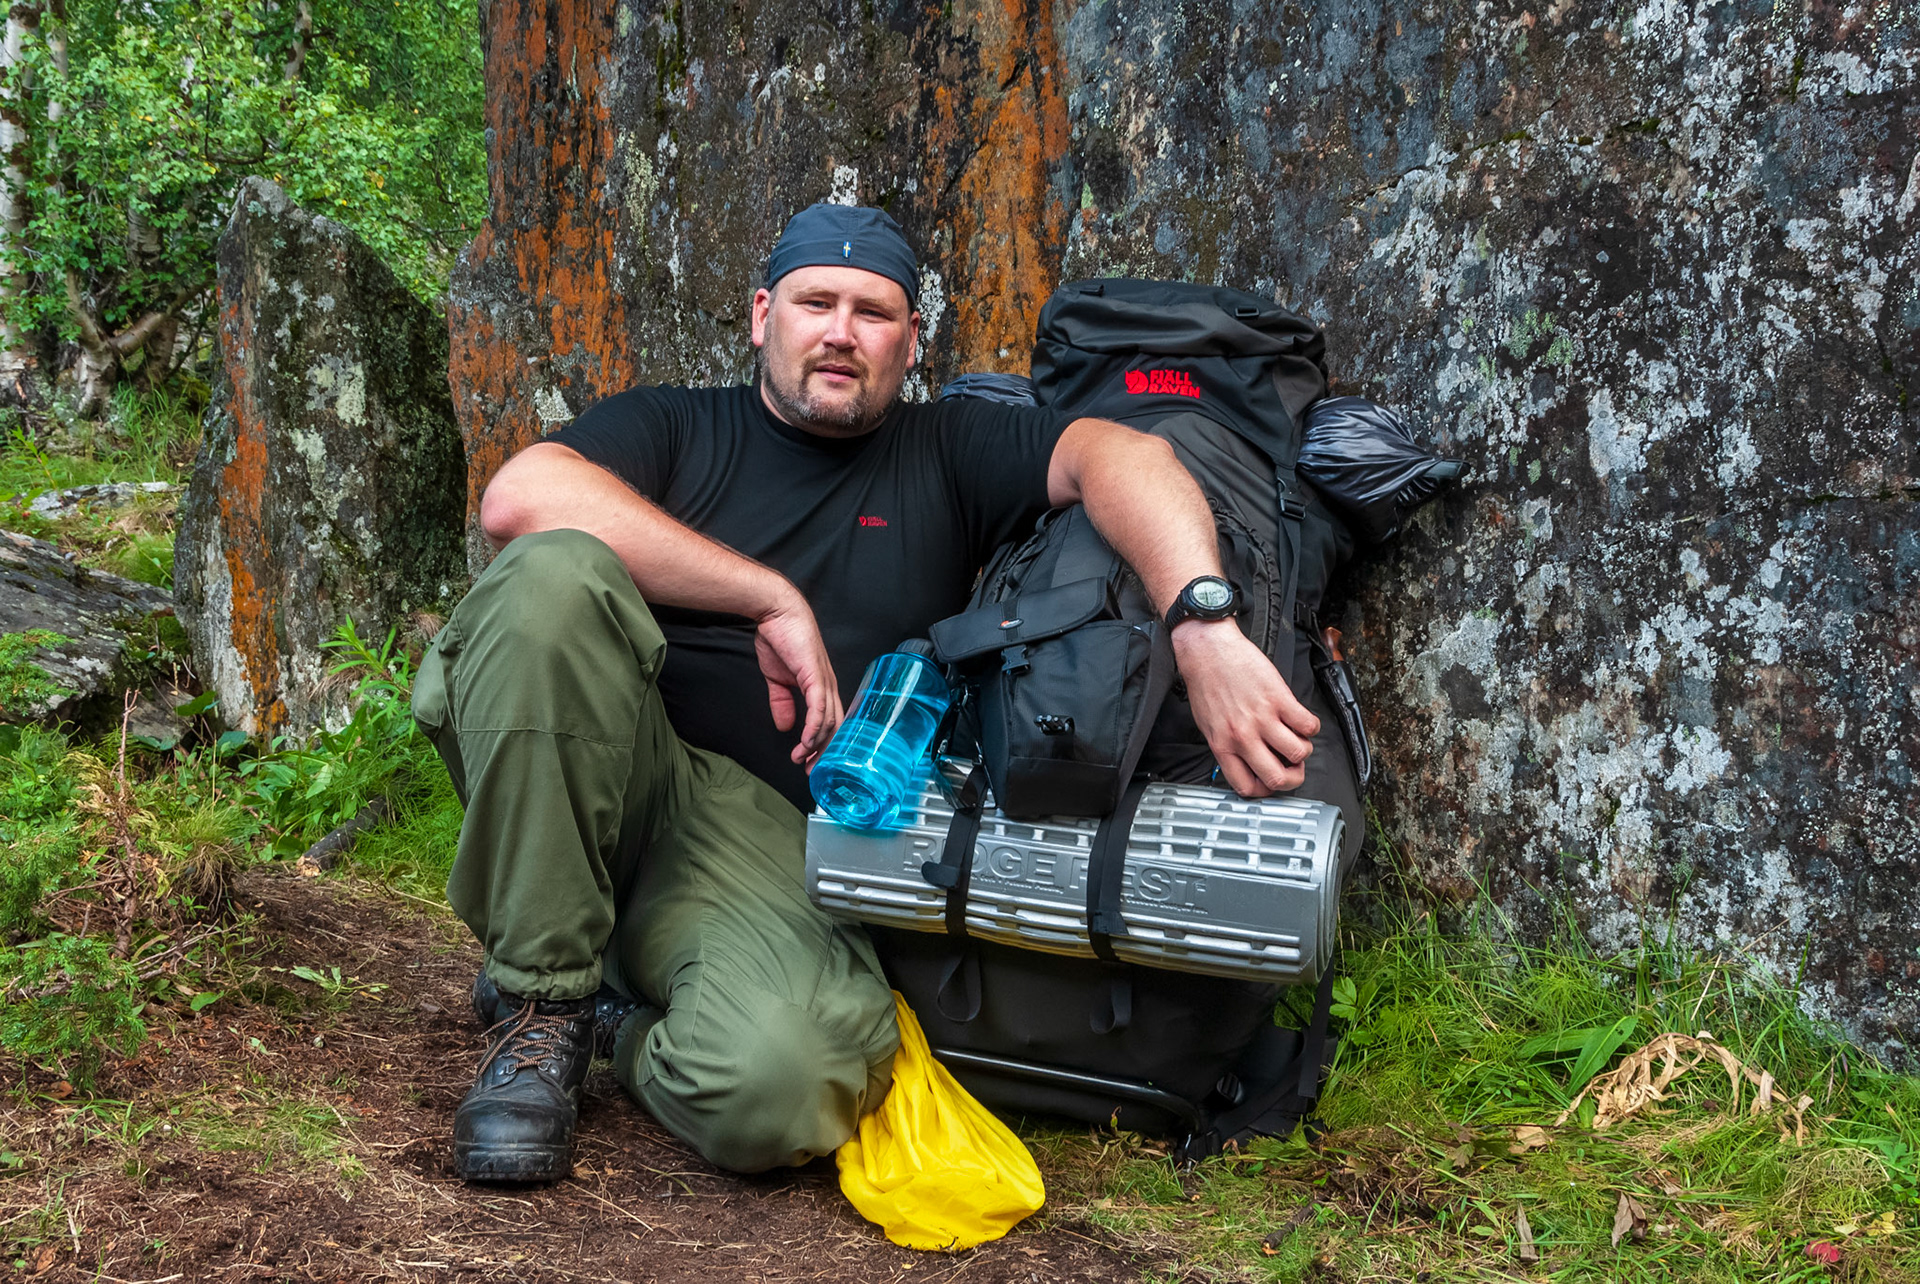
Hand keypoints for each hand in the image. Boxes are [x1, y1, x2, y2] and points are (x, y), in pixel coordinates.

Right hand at [753, 591, 842, 767]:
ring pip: (829, 721)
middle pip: (836, 727)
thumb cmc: (780, 639)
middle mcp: (828, 686)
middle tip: (813, 772)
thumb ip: (782, 703)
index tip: (810, 763)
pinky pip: (819, 708)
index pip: (830, 722)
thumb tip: (785, 726)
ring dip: (817, 745)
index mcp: (821, 687)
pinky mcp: (816, 676)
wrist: (776, 613)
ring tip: (803, 760)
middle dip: (825, 752)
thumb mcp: (778, 679)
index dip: (823, 745)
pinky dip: (814, 727)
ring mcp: (824, 681)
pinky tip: (807, 742)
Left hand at [1172, 618, 1318, 795]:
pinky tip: (1301, 720)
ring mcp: (1262, 718)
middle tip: (1293, 766)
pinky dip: (1311, 727)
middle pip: (1278, 778)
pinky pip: (1308, 725)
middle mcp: (1243, 736)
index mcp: (1223, 746)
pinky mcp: (1279, 699)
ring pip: (1299, 753)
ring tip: (1297, 738)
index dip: (1265, 790)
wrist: (1209, 651)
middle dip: (1292, 778)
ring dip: (1303, 749)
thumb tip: (1245, 764)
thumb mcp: (1207, 725)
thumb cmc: (1206, 684)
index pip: (1248, 787)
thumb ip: (1226, 747)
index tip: (1271, 781)